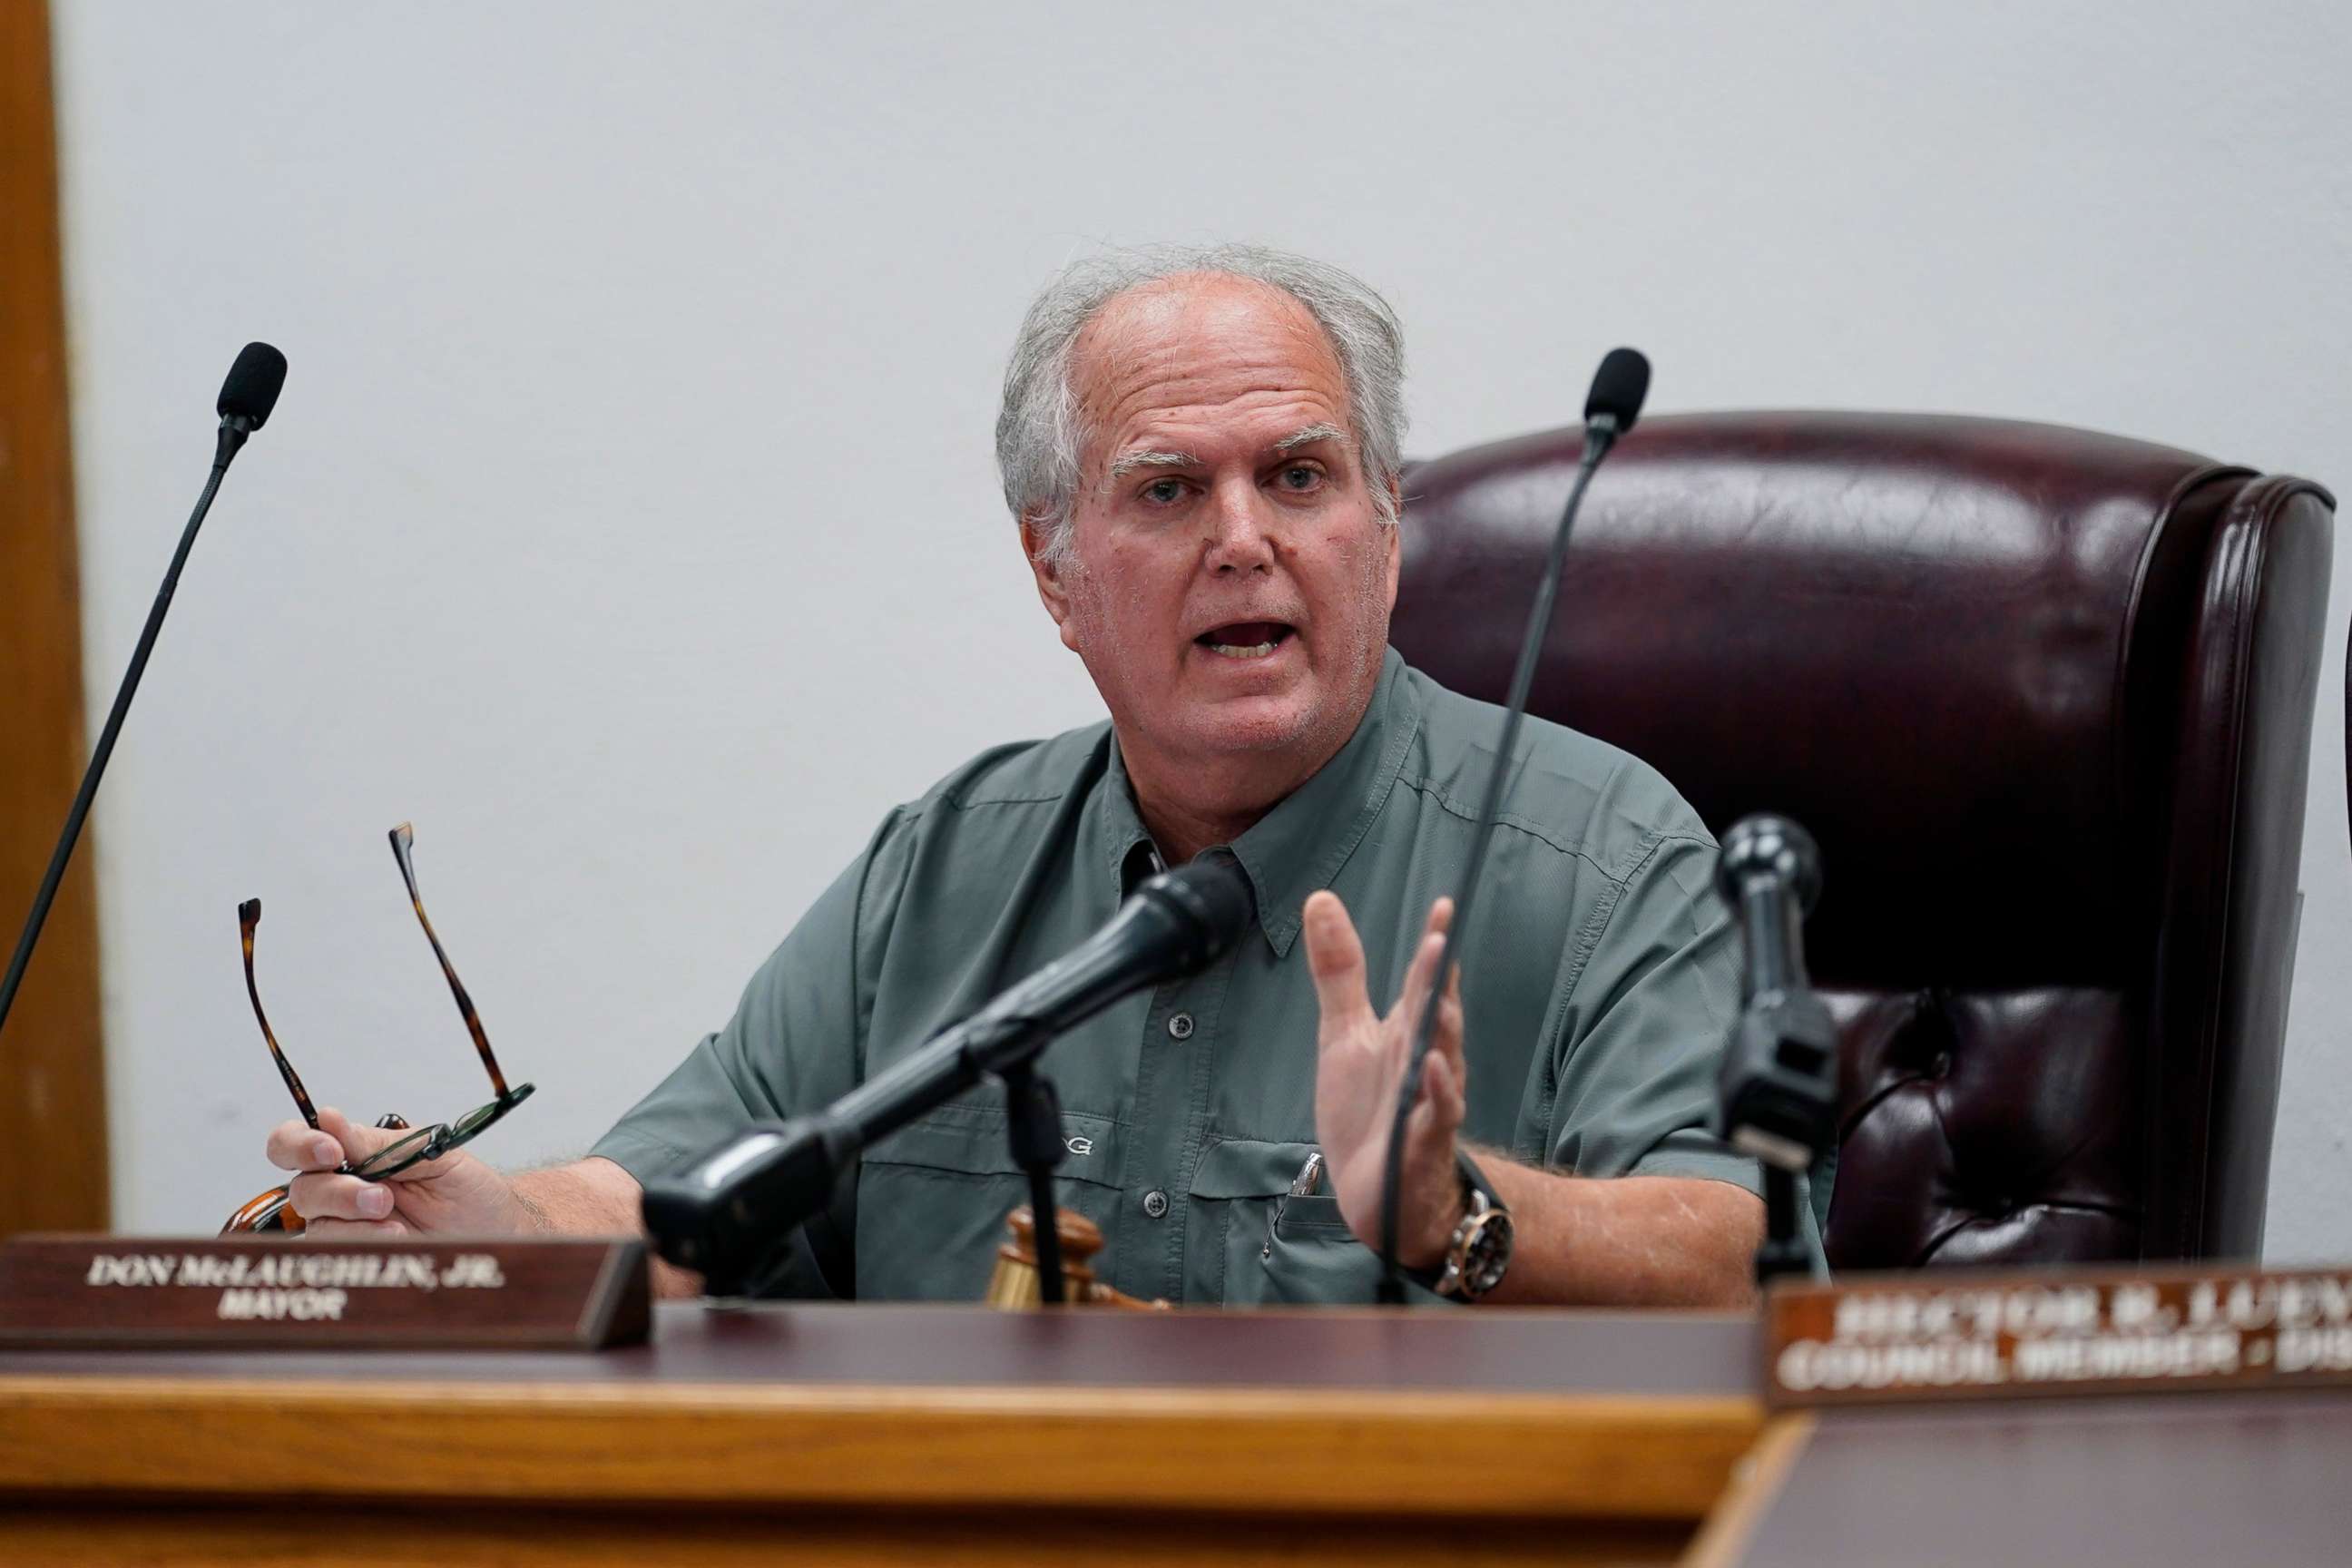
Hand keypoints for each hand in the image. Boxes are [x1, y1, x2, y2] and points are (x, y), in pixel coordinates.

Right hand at [266, 1107, 536, 1238]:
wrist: (498, 1234)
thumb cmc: (470, 1190)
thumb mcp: (434, 1154)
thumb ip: (380, 1144)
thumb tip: (327, 1118)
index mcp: (357, 1154)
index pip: (298, 1143)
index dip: (299, 1144)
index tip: (330, 1150)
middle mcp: (343, 1188)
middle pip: (302, 1187)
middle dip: (337, 1191)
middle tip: (381, 1197)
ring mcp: (348, 1225)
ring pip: (316, 1222)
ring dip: (354, 1219)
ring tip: (396, 1221)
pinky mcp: (357, 1255)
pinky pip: (335, 1250)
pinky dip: (363, 1242)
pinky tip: (396, 1238)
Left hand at [1302, 892, 1467, 1267]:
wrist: (1376, 1191)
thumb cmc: (1367, 1109)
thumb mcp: (1343, 1033)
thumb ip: (1338, 971)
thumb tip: (1320, 899)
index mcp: (1405, 1030)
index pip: (1423, 981)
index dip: (1434, 945)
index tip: (1444, 905)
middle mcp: (1423, 1057)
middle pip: (1435, 1012)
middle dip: (1439, 979)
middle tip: (1441, 940)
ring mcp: (1427, 1098)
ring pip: (1444, 1058)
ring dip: (1444, 1028)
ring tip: (1440, 998)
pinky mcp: (1423, 1138)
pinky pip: (1439, 1112)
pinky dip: (1439, 1090)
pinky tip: (1434, 1066)